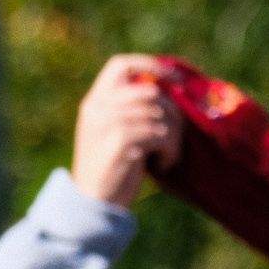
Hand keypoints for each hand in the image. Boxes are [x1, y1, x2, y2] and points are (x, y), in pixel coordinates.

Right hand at [70, 54, 182, 209]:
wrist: (92, 203)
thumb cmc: (111, 169)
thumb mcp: (113, 132)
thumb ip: (131, 110)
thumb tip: (169, 92)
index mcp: (94, 101)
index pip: (121, 65)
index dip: (149, 65)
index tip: (175, 78)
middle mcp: (97, 107)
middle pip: (150, 92)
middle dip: (172, 112)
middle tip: (175, 136)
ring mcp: (106, 123)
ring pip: (159, 115)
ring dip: (173, 138)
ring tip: (167, 156)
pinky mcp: (120, 142)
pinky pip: (160, 134)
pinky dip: (169, 151)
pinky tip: (162, 165)